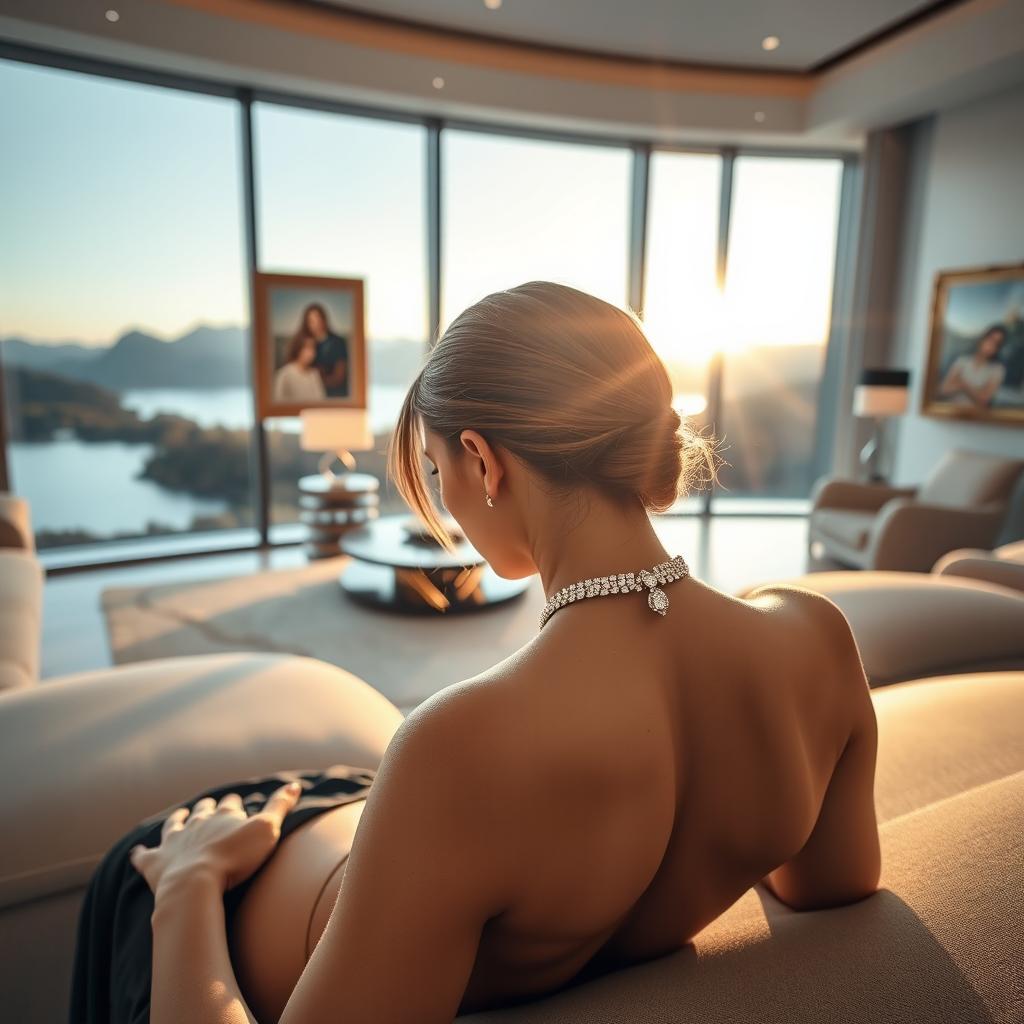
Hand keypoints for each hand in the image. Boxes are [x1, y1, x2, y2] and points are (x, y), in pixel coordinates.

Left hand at [130, 781, 302, 898]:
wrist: (195, 883)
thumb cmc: (235, 858)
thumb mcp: (267, 830)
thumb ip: (280, 807)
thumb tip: (296, 785)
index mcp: (223, 814)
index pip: (231, 804)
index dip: (235, 805)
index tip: (238, 805)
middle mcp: (197, 823)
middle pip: (203, 810)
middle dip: (208, 807)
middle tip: (211, 806)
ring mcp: (174, 842)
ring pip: (175, 825)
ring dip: (178, 820)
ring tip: (179, 816)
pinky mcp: (155, 864)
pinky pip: (144, 856)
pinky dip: (140, 853)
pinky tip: (136, 851)